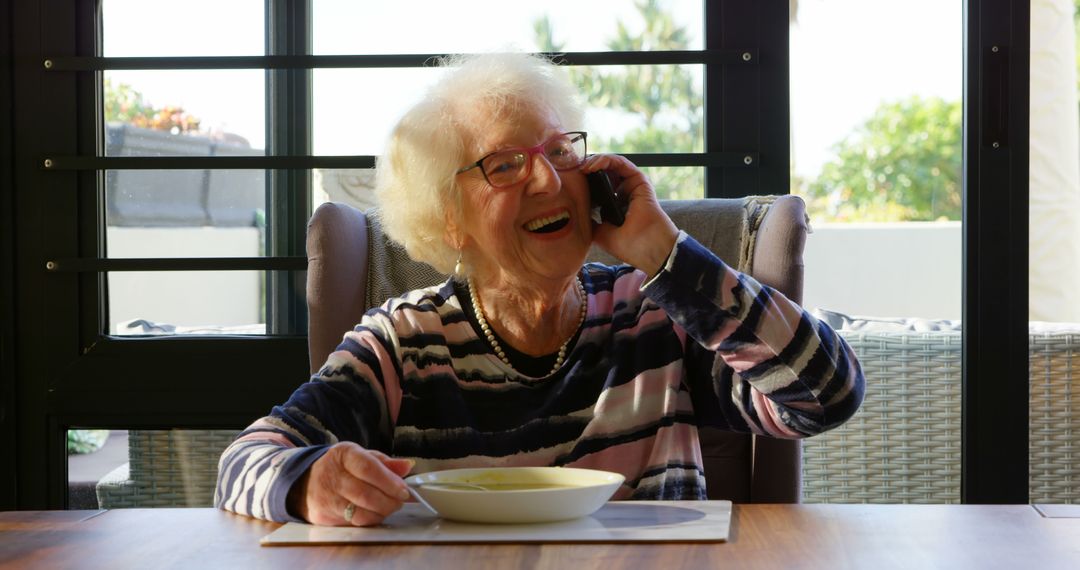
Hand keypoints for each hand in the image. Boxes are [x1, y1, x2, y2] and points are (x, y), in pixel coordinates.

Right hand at [288, 442, 413, 525]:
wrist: (304, 482)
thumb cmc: (339, 468)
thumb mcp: (360, 457)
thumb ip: (385, 463)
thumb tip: (408, 466)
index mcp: (344, 455)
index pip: (368, 468)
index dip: (389, 481)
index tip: (404, 490)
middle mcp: (332, 475)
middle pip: (366, 494)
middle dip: (389, 501)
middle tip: (401, 500)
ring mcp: (326, 498)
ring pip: (360, 512)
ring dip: (382, 512)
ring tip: (390, 506)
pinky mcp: (323, 517)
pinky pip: (354, 523)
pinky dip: (370, 520)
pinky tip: (375, 513)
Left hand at [582, 154, 678, 277]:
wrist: (648, 249)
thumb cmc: (628, 245)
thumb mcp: (599, 234)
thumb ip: (588, 221)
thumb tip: (572, 210)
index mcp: (613, 205)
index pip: (595, 187)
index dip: (581, 182)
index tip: (567, 181)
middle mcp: (622, 193)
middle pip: (601, 173)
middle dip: (586, 169)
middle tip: (571, 170)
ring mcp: (630, 186)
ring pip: (610, 166)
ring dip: (595, 162)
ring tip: (582, 167)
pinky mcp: (639, 181)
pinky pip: (621, 164)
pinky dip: (607, 161)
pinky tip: (594, 165)